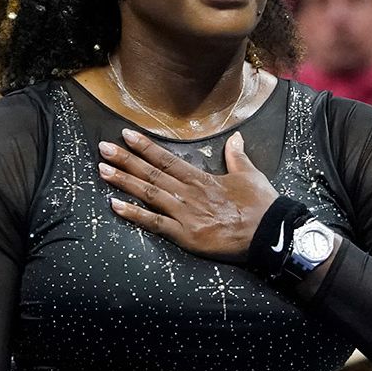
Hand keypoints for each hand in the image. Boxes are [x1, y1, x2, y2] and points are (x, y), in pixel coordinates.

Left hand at [98, 129, 279, 262]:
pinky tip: (114, 206)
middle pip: (151, 174)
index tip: (126, 135)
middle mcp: (188, 193)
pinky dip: (134, 215)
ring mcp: (185, 214)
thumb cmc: (261, 205)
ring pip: (148, 194)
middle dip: (125, 160)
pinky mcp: (186, 235)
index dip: (145, 147)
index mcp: (202, 178)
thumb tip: (235, 138)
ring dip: (123, 182)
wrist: (270, 232)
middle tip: (102, 148)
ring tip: (102, 170)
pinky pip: (154, 224)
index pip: (167, 159)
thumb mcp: (250, 175)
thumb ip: (237, 156)